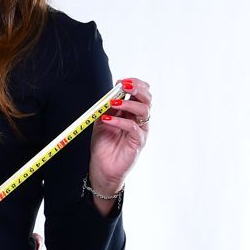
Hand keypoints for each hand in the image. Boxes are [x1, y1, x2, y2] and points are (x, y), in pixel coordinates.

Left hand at [89, 78, 151, 198]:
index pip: (141, 93)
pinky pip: (133, 127)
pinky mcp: (138, 142)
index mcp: (132, 112)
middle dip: (137, 89)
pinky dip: (119, 121)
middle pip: (147, 99)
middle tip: (124, 86)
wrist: (102, 168)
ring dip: (128, 104)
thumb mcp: (102, 121)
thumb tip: (109, 94)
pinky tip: (107, 119)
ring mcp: (141, 130)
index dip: (134, 84)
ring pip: (144, 111)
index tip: (121, 81)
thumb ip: (106, 108)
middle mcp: (139, 120)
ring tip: (113, 104)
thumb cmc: (104, 145)